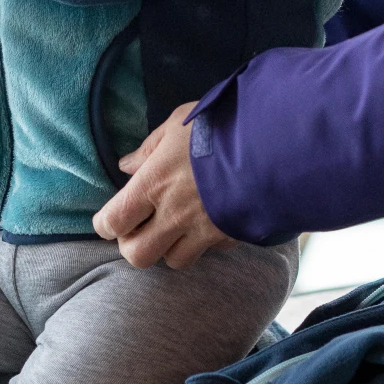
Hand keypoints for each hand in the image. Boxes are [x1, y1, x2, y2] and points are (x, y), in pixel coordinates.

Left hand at [92, 102, 234, 269]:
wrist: (277, 143)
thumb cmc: (224, 125)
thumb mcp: (179, 122)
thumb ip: (150, 147)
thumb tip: (126, 166)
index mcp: (154, 183)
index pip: (113, 221)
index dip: (106, 224)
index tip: (112, 218)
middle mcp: (175, 214)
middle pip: (137, 255)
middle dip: (134, 246)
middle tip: (141, 227)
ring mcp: (204, 230)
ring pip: (174, 261)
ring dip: (170, 248)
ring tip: (175, 227)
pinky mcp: (231, 236)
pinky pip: (210, 252)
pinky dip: (205, 243)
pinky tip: (209, 223)